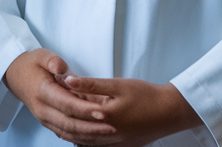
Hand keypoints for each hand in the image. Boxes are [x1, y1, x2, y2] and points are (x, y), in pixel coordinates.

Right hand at [3, 49, 116, 144]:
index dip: (85, 109)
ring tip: (108, 133)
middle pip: (69, 123)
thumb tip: (62, 69)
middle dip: (91, 127)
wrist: (15, 75)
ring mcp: (44, 118)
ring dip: (88, 135)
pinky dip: (80, 137)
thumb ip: (52, 61)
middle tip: (111, 128)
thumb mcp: (41, 55)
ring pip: (68, 132)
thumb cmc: (31, 64)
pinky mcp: (48, 122)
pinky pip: (65, 134)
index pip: (66, 104)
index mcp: (42, 91)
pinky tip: (95, 137)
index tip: (103, 112)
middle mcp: (42, 109)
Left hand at [54, 75, 202, 146]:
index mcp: (105, 117)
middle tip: (50, 111)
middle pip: (76, 130)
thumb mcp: (117, 85)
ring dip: (70, 133)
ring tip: (58, 124)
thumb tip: (68, 80)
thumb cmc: (147, 96)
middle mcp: (108, 134)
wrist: (171, 112)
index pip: (75, 112)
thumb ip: (91, 84)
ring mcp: (116, 143)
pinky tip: (80, 135)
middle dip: (62, 121)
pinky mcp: (122, 145)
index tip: (52, 92)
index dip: (61, 102)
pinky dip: (85, 141)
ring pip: (85, 141)